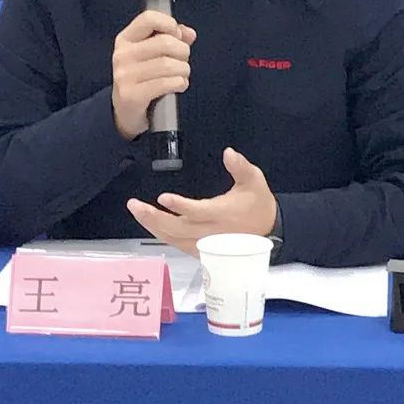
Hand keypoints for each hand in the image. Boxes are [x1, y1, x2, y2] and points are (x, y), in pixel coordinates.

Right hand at [111, 10, 196, 140]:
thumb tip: (189, 33)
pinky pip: (166, 83)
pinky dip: (180, 83)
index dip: (169, 24)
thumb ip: (172, 39)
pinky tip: (179, 85)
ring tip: (182, 75)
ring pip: (168, 64)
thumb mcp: (152, 54)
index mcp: (126, 39)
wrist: (125, 111)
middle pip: (165, 42)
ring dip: (183, 70)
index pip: (148, 18)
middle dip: (183, 52)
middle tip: (183, 61)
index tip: (177, 35)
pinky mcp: (132, 95)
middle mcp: (122, 55)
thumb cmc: (143, 78)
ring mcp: (125, 76)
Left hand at [127, 148, 277, 256]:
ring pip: (173, 238)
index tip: (163, 197)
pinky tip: (150, 223)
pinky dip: (161, 234)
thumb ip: (240, 166)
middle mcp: (210, 232)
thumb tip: (228, 152)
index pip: (198, 211)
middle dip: (153, 217)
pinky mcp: (201, 250)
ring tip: (137, 210)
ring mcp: (204, 244)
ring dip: (153, 226)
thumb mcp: (254, 180)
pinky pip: (177, 244)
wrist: (269, 231)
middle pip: (177, 228)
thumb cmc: (258, 203)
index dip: (180, 206)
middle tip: (134, 204)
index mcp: (222, 213)